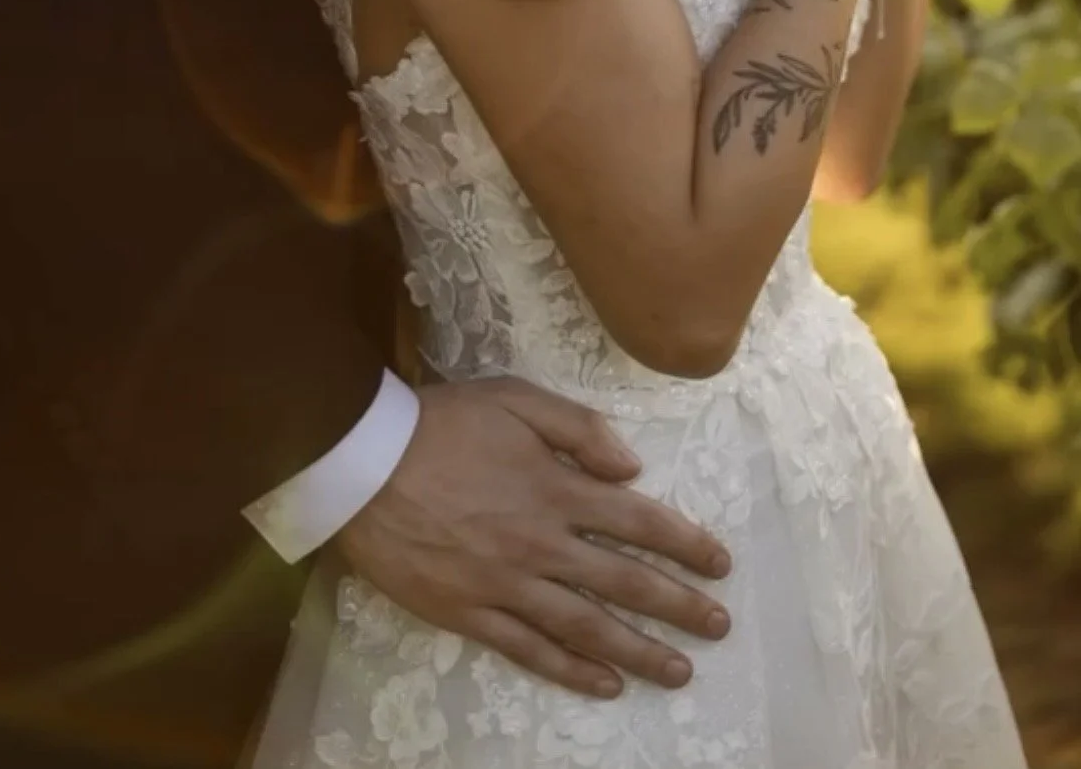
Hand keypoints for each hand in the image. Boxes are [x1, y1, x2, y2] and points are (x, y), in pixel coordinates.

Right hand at [338, 376, 731, 698]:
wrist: (365, 464)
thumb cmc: (441, 423)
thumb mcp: (514, 399)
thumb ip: (578, 429)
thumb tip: (633, 467)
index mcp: (557, 490)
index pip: (640, 522)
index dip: (686, 544)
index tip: (719, 564)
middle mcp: (542, 545)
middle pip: (625, 582)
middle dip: (679, 607)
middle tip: (718, 627)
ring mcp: (507, 585)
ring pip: (587, 628)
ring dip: (639, 652)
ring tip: (678, 672)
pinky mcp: (471, 614)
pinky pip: (530, 651)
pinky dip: (571, 672)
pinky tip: (604, 686)